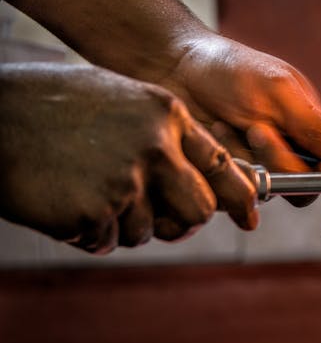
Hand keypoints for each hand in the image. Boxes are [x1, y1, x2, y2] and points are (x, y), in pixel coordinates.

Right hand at [0, 63, 258, 252]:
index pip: (221, 164)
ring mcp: (127, 180)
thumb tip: (198, 178)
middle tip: (158, 220)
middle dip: (182, 222)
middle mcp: (156, 146)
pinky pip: (108, 242)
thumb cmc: (50, 107)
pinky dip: (88, 234)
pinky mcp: (96, 212)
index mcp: (166, 114)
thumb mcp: (120, 100)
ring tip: (84, 192)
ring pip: (149, 231)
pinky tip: (64, 204)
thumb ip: (161, 134)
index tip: (248, 214)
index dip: (239, 195)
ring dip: (121, 225)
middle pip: (199, 210)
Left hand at [154, 33, 320, 203]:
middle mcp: (289, 158)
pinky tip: (212, 137)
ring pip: (269, 192)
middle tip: (258, 129)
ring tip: (229, 125)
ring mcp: (257, 171)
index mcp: (313, 135)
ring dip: (249, 161)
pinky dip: (222, 167)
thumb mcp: (282, 91)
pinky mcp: (225, 181)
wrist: (172, 67)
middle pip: (305, 189)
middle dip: (282, 161)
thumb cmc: (231, 70)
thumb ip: (319, 128)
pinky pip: (232, 195)